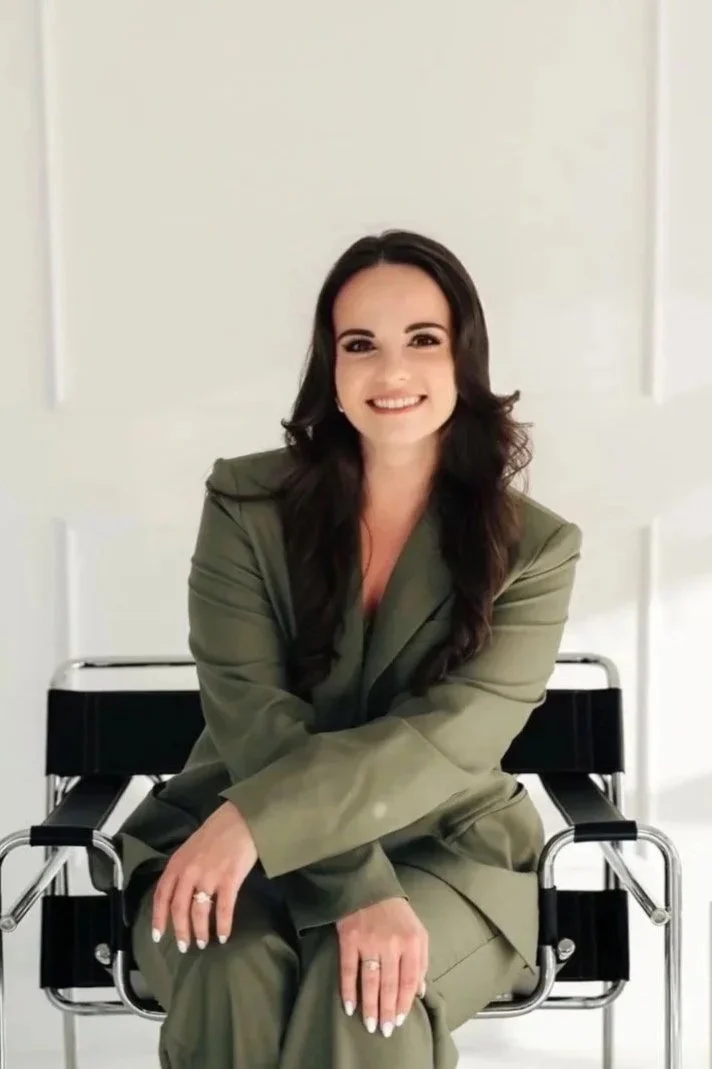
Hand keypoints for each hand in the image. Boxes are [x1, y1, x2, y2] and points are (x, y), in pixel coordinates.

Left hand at [151, 801, 257, 950]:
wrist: (242, 819)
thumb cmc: (217, 832)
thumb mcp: (191, 848)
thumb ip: (183, 868)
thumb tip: (179, 893)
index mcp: (177, 863)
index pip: (161, 895)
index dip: (158, 919)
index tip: (157, 936)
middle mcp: (189, 872)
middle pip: (178, 909)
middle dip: (180, 931)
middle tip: (184, 947)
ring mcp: (209, 876)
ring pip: (199, 912)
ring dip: (199, 931)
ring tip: (204, 943)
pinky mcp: (229, 880)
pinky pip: (223, 909)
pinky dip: (222, 926)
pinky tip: (223, 936)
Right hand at [335, 897, 427, 1036]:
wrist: (368, 886)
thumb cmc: (395, 912)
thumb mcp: (417, 931)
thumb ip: (421, 960)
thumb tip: (420, 991)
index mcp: (412, 941)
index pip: (410, 980)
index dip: (405, 1003)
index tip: (401, 1020)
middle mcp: (392, 943)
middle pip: (390, 985)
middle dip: (388, 1010)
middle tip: (386, 1030)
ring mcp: (369, 941)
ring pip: (370, 981)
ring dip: (370, 1006)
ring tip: (370, 1024)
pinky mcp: (349, 938)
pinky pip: (348, 970)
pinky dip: (348, 990)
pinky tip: (349, 1007)